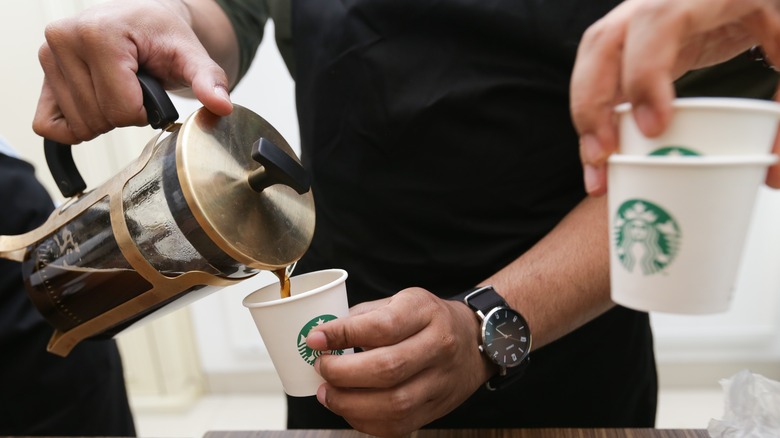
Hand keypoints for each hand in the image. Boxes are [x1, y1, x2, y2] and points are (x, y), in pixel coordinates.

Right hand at [33, 0, 232, 144]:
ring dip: (105, 118)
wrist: (144, 19)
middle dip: (125, 114)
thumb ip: (208, 80)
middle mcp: (65, 39)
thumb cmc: (164, 35)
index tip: (151, 89)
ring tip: (118, 88)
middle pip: (100, 120)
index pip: (121, 109)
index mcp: (99, 34)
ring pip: (79, 126)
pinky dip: (74, 127)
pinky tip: (95, 105)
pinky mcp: (42, 73)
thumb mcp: (192, 55)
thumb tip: (221, 106)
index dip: (145, 111)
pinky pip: (48, 124)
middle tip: (135, 87)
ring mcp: (48, 55)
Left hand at [305, 288, 494, 436]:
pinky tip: (349, 409)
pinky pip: (398, 425)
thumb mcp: (401, 302)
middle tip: (321, 368)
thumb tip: (322, 337)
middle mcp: (439, 347)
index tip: (315, 339)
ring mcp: (442, 381)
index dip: (343, 335)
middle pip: (387, 369)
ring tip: (327, 393)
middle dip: (343, 373)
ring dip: (350, 403)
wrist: (475, 341)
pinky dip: (365, 421)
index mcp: (426, 312)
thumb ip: (364, 317)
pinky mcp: (437, 408)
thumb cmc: (428, 319)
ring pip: (393, 403)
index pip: (382, 327)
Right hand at [570, 0, 779, 195]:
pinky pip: (596, 72)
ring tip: (596, 166)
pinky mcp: (628, 40)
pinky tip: (599, 152)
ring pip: (590, 59)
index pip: (657, 22)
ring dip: (585, 114)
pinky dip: (593, 114)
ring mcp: (634, 17)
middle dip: (594, 103)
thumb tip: (774, 177)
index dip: (645, 73)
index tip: (653, 127)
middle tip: (605, 157)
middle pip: (604, 42)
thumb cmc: (763, 10)